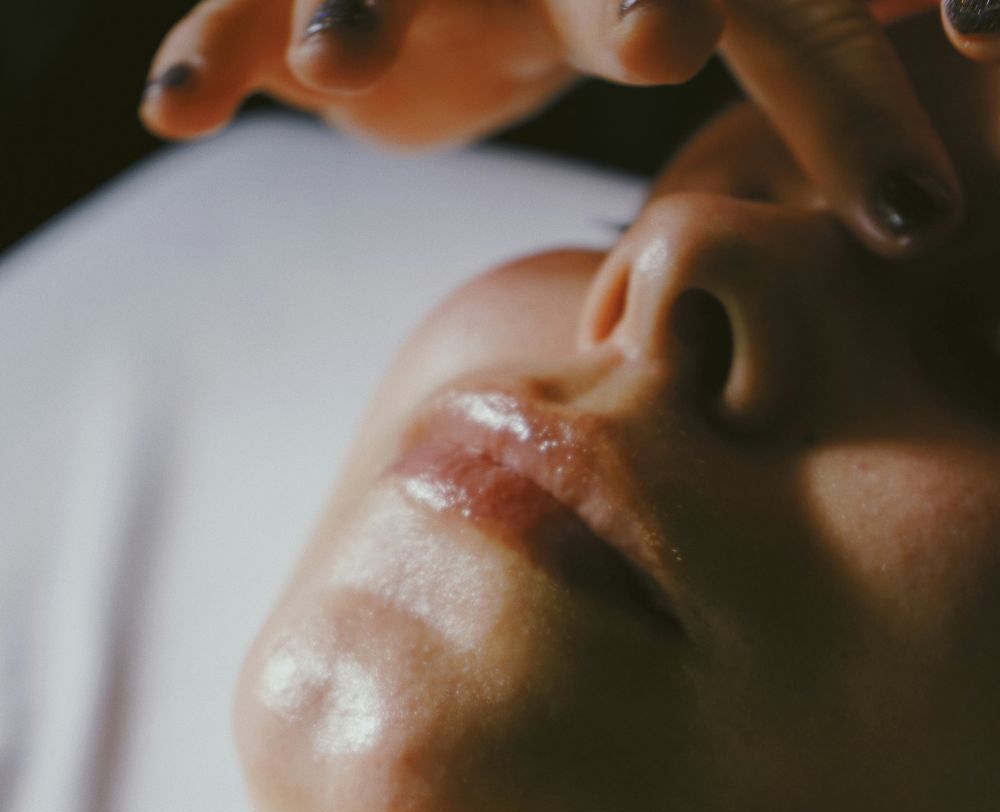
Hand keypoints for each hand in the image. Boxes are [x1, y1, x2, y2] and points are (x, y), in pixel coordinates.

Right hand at [141, 0, 999, 254]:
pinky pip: (244, 11)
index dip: (847, 100)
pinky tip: (176, 107)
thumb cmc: (612, 6)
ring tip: (350, 49)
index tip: (921, 194)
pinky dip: (210, 46)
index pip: (783, 22)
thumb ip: (825, 100)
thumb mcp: (723, 37)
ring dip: (357, 0)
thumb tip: (943, 214)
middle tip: (662, 37)